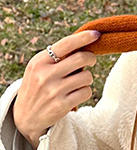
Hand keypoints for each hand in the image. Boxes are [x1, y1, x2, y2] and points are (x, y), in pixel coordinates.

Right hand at [12, 30, 100, 149]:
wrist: (26, 115)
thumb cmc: (38, 87)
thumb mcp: (40, 69)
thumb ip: (57, 59)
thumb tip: (83, 46)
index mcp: (40, 61)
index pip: (65, 44)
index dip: (83, 38)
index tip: (96, 34)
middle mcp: (46, 74)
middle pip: (81, 59)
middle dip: (91, 59)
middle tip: (90, 61)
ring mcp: (55, 90)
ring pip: (87, 77)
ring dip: (87, 79)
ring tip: (77, 82)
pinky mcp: (63, 105)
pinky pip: (86, 92)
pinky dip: (85, 92)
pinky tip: (76, 94)